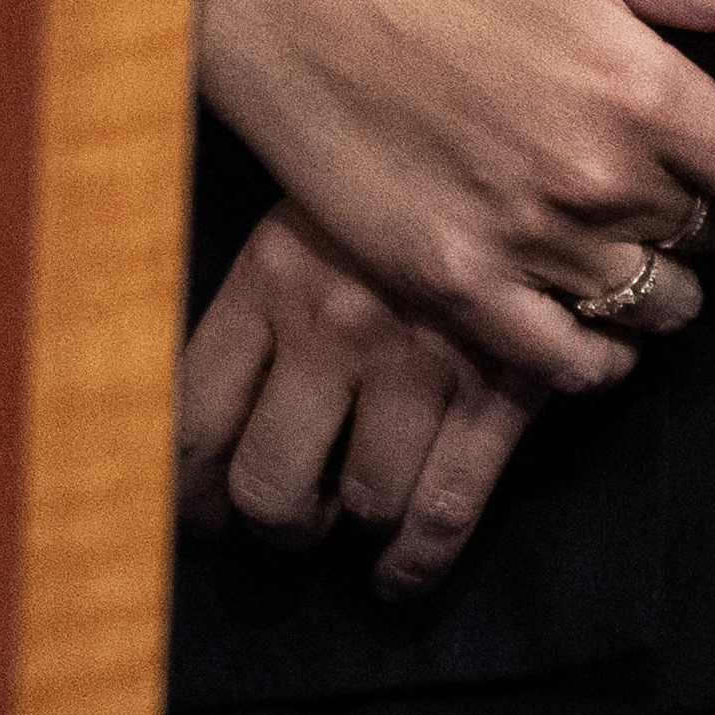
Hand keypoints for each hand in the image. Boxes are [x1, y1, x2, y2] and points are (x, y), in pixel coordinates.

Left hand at [173, 205, 563, 593]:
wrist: (527, 135)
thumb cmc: (399, 178)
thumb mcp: (304, 210)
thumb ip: (257, 300)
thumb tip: (198, 416)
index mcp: (268, 276)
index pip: (193, 418)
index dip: (187, 493)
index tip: (197, 517)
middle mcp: (332, 328)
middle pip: (270, 483)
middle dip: (274, 523)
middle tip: (284, 521)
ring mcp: (419, 365)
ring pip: (363, 505)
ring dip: (351, 530)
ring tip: (349, 518)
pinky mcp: (500, 390)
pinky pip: (443, 511)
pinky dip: (415, 566)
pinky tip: (396, 579)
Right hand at [190, 0, 714, 391]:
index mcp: (644, 89)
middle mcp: (597, 178)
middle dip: (712, 222)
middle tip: (667, 185)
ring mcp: (525, 240)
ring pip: (657, 311)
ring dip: (657, 284)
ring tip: (616, 238)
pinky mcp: (456, 283)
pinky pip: (572, 364)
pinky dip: (597, 352)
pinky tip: (582, 311)